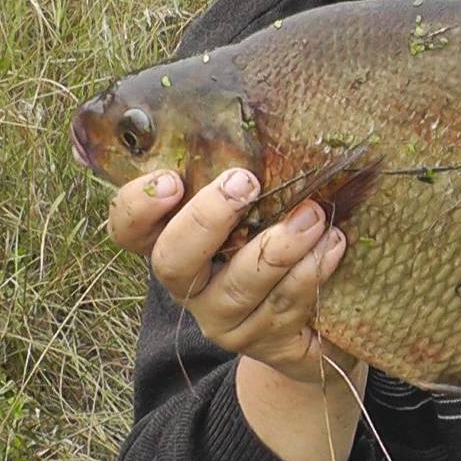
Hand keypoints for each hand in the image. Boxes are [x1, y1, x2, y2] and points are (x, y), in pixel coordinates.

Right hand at [108, 167, 351, 383]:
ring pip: (241, 286)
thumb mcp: (250, 211)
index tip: (171, 177)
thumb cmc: (270, 242)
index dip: (138, 207)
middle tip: (246, 182)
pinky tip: (333, 244)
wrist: (308, 325)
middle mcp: (189, 286)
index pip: (127, 230)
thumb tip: (258, 118)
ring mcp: (224, 320)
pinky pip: (285, 307)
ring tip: (313, 215)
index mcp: (170, 245)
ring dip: (279, 246)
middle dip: (208, 219)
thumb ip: (239, 180)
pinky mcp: (265, 343)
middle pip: (173, 261)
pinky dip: (312, 271)